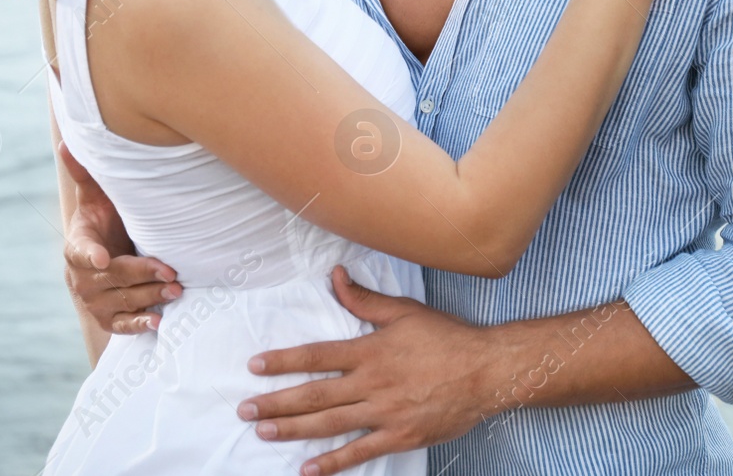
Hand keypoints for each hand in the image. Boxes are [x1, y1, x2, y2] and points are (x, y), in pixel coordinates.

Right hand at [58, 142, 181, 332]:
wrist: (108, 255)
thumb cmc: (105, 222)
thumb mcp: (96, 199)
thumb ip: (85, 175)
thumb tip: (66, 142)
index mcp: (78, 245)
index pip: (79, 251)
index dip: (89, 254)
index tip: (101, 256)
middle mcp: (82, 277)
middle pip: (111, 276)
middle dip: (141, 274)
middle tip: (170, 271)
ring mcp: (94, 300)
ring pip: (121, 300)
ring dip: (149, 296)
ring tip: (176, 288)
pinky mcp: (108, 318)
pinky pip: (122, 325)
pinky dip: (140, 324)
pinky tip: (159, 321)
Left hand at [240, 266, 495, 474]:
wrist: (486, 371)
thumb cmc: (447, 337)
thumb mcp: (404, 311)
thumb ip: (365, 299)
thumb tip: (335, 276)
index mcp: (371, 350)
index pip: (317, 356)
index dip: (283, 361)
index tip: (255, 366)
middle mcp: (372, 382)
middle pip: (314, 394)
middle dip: (276, 401)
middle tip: (245, 409)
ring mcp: (385, 412)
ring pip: (329, 423)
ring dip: (293, 429)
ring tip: (264, 432)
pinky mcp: (399, 436)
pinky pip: (359, 451)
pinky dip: (332, 462)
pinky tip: (307, 468)